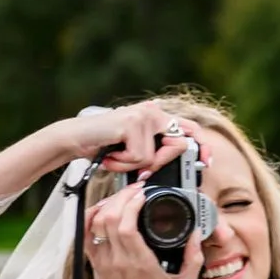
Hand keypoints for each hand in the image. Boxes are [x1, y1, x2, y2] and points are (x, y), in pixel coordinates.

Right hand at [50, 100, 196, 178]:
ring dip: (132, 165)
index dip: (201, 146)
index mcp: (157, 116)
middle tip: (136, 167)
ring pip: (154, 157)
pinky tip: (110, 154)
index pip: (189, 128)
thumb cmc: (104, 145)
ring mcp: (143, 116)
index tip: (206, 162)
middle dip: (158, 164)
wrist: (73, 139)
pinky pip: (139, 158)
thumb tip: (182, 155)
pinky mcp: (132, 124)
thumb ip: (156, 148)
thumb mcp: (135, 147)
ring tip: (116, 156)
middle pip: (178, 146)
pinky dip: (122, 163)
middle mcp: (153, 111)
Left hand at [84, 183, 200, 278]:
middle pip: (109, 218)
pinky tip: (102, 208)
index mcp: (140, 263)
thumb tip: (197, 234)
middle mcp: (118, 259)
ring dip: (107, 204)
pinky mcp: (94, 261)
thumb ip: (194, 258)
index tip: (143, 195)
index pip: (127, 226)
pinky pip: (84, 233)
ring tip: (122, 197)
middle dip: (121, 197)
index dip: (132, 205)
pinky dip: (90, 217)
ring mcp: (102, 260)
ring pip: (95, 222)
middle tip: (135, 190)